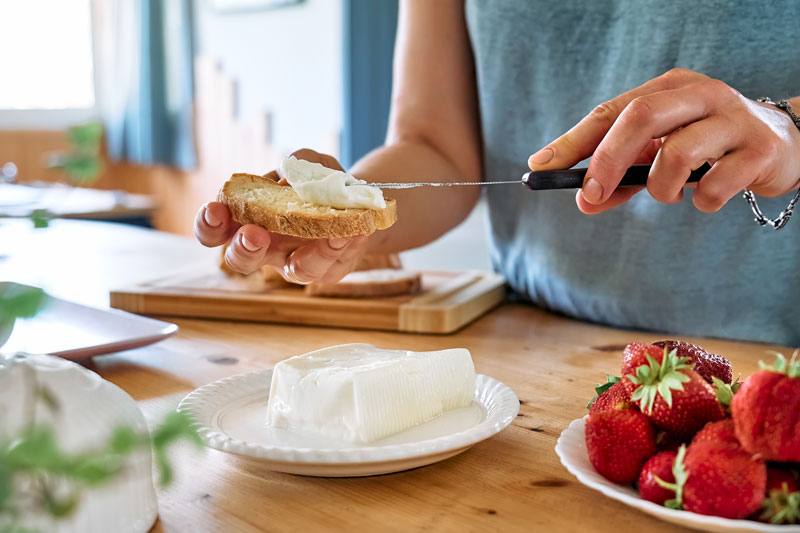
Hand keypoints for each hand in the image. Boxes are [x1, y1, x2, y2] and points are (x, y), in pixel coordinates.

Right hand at [194, 149, 369, 282]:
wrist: (357, 201)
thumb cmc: (319, 183)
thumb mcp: (309, 163)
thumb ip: (298, 164)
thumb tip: (288, 180)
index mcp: (248, 220)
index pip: (215, 231)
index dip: (208, 225)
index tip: (216, 211)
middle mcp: (267, 248)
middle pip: (241, 261)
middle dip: (243, 249)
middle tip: (254, 234)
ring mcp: (296, 262)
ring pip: (297, 271)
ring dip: (309, 256)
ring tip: (330, 235)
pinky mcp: (328, 269)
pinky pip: (332, 265)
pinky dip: (343, 247)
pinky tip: (354, 232)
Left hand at [527, 68, 799, 213]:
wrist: (783, 145)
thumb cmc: (708, 148)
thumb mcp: (659, 155)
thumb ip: (621, 177)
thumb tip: (584, 202)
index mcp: (669, 88)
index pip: (610, 112)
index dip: (572, 142)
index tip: (540, 166)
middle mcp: (700, 94)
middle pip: (640, 117)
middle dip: (606, 160)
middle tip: (591, 195)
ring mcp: (733, 119)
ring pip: (677, 153)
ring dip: (660, 189)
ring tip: (669, 195)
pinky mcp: (760, 149)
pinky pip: (716, 184)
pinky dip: (702, 201)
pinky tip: (707, 197)